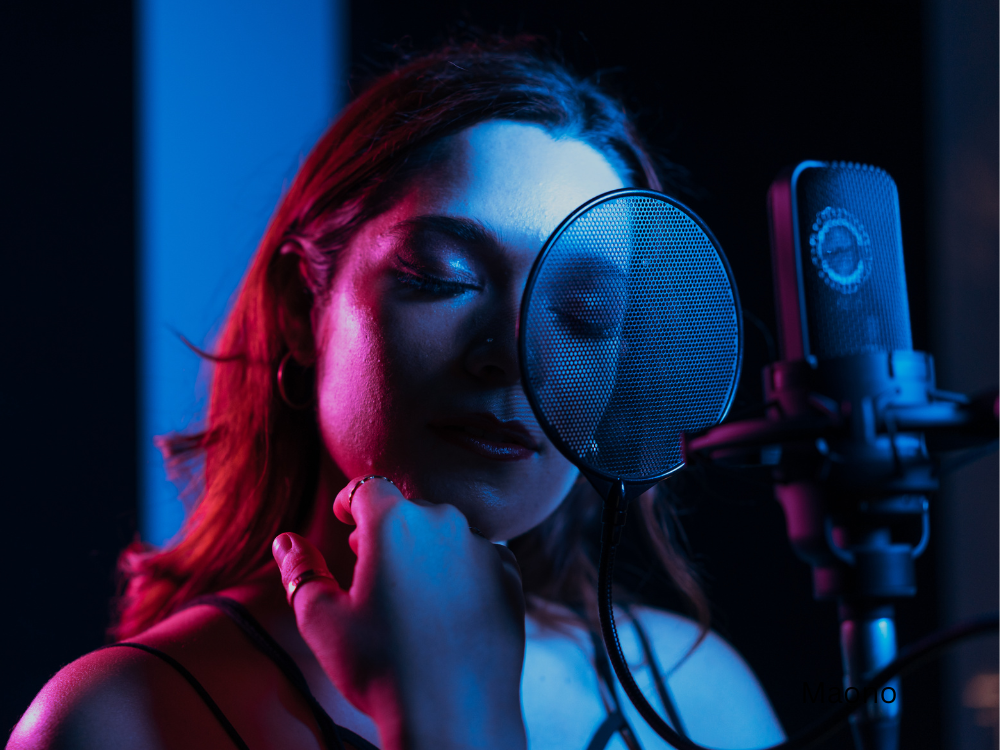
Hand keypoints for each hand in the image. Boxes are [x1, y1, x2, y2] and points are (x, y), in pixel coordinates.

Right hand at [272, 477, 526, 749]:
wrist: (454, 717)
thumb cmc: (382, 669)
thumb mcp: (321, 619)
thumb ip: (300, 570)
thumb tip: (286, 541)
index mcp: (394, 523)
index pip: (368, 487)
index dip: (351, 500)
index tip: (345, 518)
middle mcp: (444, 523)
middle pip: (409, 508)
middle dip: (386, 527)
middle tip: (369, 561)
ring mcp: (484, 548)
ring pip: (447, 532)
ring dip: (426, 548)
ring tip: (409, 587)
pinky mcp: (510, 577)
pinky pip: (480, 557)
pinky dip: (461, 570)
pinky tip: (446, 606)